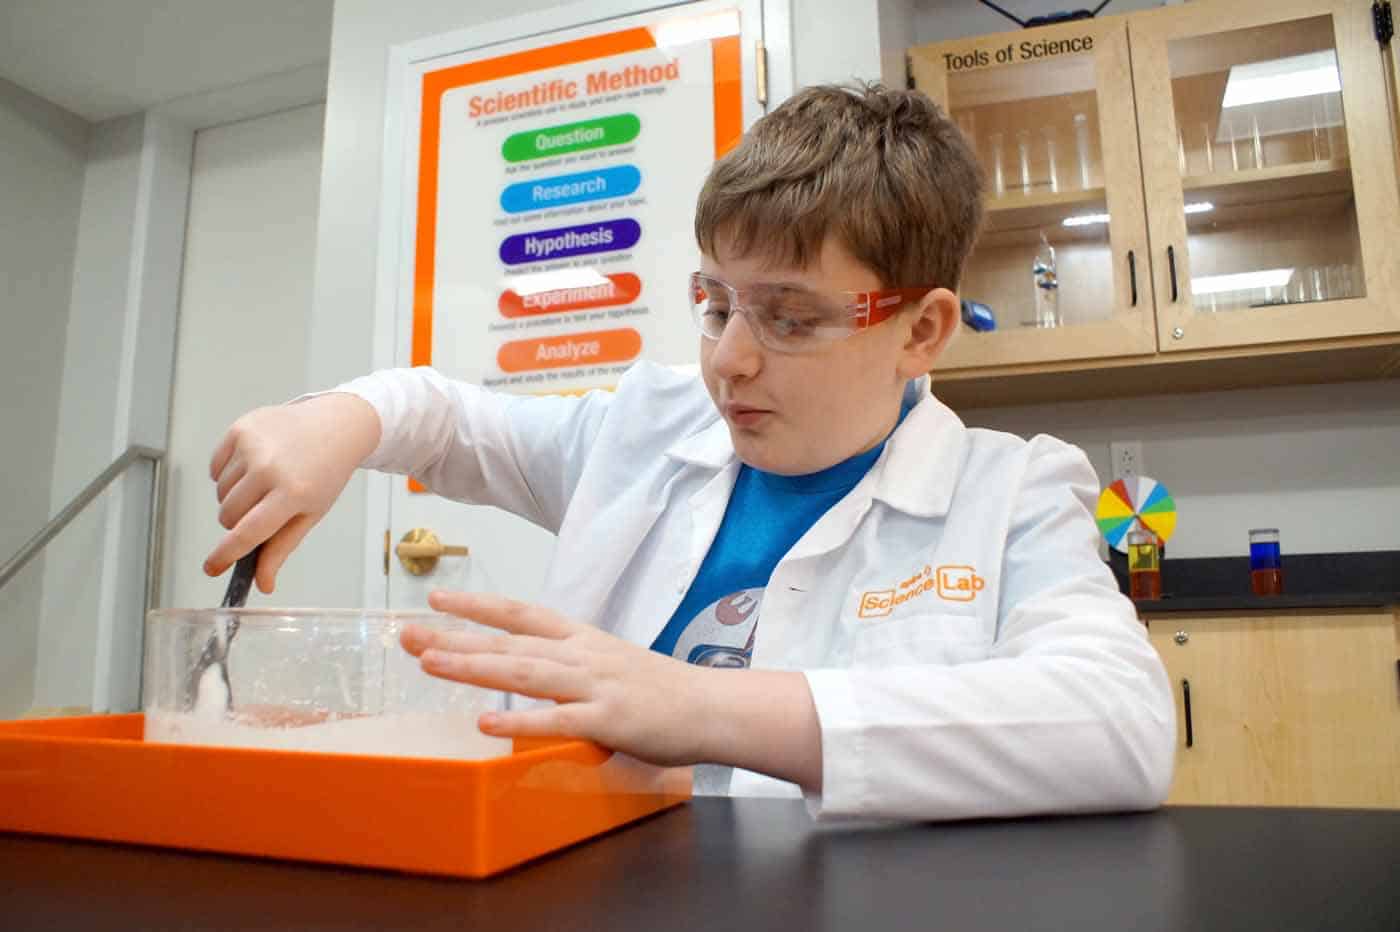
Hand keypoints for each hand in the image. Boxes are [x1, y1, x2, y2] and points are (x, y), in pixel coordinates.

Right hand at [204, 393, 380, 591]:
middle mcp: (270, 467)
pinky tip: (254, 464)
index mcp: (293, 493)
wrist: (335, 426)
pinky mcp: (240, 429)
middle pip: (228, 515)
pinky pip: (215, 468)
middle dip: (238, 521)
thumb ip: (282, 548)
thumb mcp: (310, 513)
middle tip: (263, 508)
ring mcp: (253, 445)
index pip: (248, 532)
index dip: (225, 555)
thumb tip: (262, 584)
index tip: (211, 568)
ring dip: (235, 496)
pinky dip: (227, 473)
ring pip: (219, 493)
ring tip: (264, 482)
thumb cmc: (325, 473)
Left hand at [400, 591, 711, 766]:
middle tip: (407, 633)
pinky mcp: (608, 719)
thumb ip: (569, 666)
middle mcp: (582, 654)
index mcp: (582, 639)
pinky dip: (519, 721)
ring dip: (474, 666)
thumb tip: (531, 669)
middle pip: (509, 641)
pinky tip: (486, 723)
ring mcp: (594, 685)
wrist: (711, 708)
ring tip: (431, 663)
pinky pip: (556, 720)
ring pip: (523, 672)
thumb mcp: (610, 664)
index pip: (521, 614)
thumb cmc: (662, 691)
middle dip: (455, 636)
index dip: (477, 605)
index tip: (436, 598)